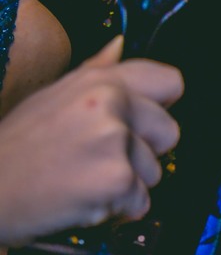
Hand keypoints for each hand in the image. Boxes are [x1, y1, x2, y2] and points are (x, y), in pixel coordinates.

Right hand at [0, 36, 183, 245]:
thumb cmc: (16, 149)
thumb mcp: (50, 97)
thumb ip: (95, 71)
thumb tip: (120, 44)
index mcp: (99, 80)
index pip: (170, 82)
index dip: (160, 108)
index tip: (138, 124)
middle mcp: (111, 102)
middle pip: (169, 133)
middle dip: (142, 154)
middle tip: (96, 161)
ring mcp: (115, 139)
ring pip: (155, 172)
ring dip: (126, 185)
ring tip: (82, 181)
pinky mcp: (116, 178)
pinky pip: (141, 202)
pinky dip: (116, 211)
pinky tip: (81, 201)